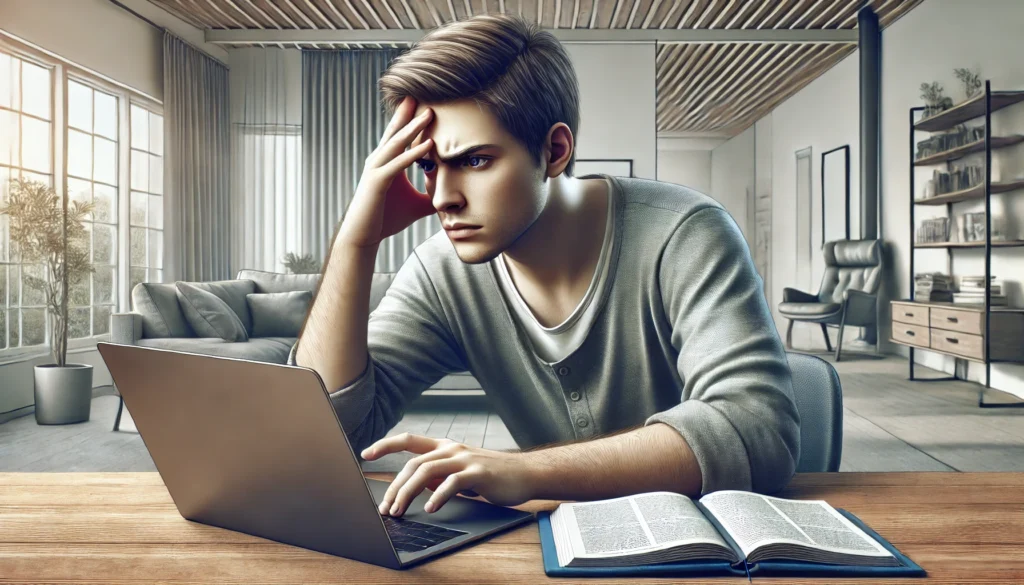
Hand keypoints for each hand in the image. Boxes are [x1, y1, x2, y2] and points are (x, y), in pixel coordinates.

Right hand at [337, 96, 437, 248]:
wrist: (364, 236)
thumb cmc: (386, 220)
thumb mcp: (416, 206)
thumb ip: (430, 196)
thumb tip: (449, 196)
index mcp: (386, 163)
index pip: (399, 138)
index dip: (410, 121)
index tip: (424, 105)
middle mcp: (379, 162)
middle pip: (396, 133)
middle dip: (409, 114)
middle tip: (422, 95)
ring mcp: (376, 170)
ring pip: (397, 144)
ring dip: (413, 128)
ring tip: (429, 113)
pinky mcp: (378, 182)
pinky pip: (399, 164)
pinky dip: (413, 154)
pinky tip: (428, 145)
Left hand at [362, 433, 537, 516]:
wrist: (525, 474)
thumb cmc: (491, 474)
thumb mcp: (459, 471)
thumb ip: (438, 474)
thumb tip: (414, 486)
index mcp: (445, 446)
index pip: (409, 440)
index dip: (385, 445)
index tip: (366, 454)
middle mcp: (452, 449)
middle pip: (414, 464)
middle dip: (395, 487)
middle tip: (386, 508)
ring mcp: (465, 459)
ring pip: (427, 471)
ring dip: (408, 493)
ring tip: (400, 511)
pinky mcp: (478, 473)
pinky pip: (452, 483)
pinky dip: (438, 496)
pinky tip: (431, 508)